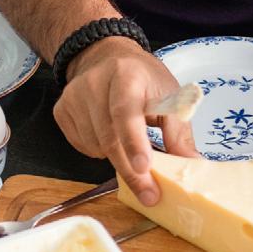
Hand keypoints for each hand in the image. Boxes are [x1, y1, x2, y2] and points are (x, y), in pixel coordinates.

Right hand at [53, 37, 197, 205]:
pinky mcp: (61, 109)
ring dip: (116, 157)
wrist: (107, 57)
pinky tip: (110, 134)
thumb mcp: (169, 93)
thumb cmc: (143, 78)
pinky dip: (99, 151)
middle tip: (149, 194)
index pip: (127, 111)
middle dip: (131, 171)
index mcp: (127, 75)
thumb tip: (191, 163)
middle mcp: (95, 83)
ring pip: (96, 146)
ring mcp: (74, 96)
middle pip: (110, 137)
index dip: (134, 141)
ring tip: (130, 142)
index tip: (144, 167)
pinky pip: (81, 146)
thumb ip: (179, 129)